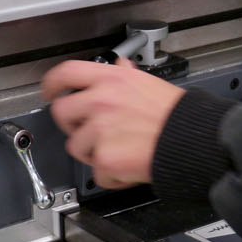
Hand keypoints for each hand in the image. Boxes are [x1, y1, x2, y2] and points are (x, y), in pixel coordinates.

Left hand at [41, 57, 184, 188]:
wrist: (192, 140)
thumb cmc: (176, 115)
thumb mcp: (149, 83)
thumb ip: (126, 75)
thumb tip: (119, 66)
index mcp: (111, 80)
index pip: (66, 73)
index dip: (52, 83)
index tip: (50, 91)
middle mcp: (101, 101)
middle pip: (61, 112)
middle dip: (71, 124)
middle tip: (88, 131)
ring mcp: (100, 130)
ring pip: (76, 147)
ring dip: (93, 153)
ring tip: (119, 150)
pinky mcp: (104, 158)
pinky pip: (96, 172)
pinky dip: (111, 175)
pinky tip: (127, 166)